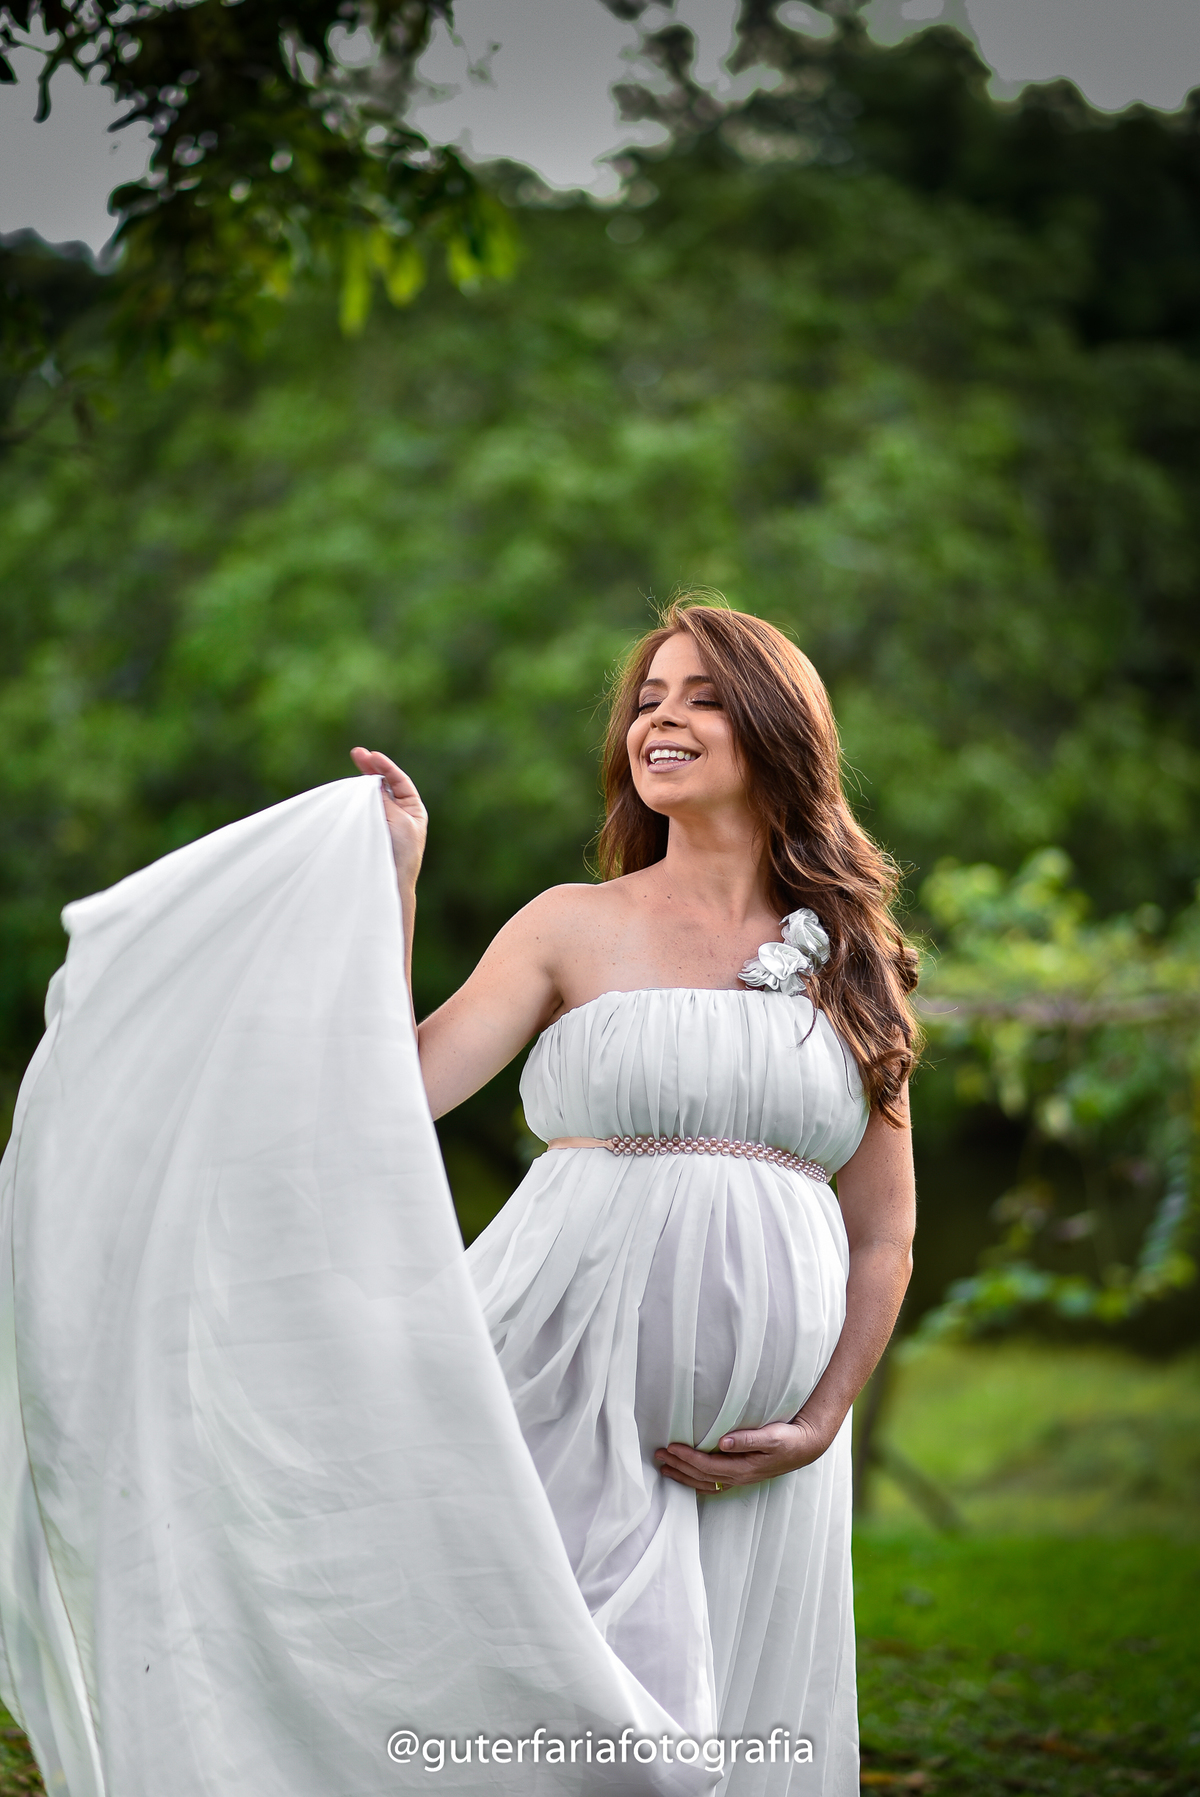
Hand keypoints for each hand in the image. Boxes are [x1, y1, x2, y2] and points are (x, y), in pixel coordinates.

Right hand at [350, 748, 427, 888]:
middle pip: (384, 785)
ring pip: (373, 796)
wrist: (392, 880)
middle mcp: (399, 813)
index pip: (398, 781)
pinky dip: (357, 799)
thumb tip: (373, 782)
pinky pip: (364, 810)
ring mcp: (384, 822)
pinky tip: (351, 790)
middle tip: (356, 753)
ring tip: (356, 765)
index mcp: (413, 809)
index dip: (385, 766)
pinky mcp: (370, 831)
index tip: (371, 755)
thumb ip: (384, 799)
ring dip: (363, 782)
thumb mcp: (397, 819)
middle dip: (371, 768)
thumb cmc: (402, 851)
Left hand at [654, 1414, 832, 1494]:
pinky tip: (687, 1479)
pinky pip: (713, 1484)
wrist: (805, 1447)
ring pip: (704, 1482)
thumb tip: (722, 1442)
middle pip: (701, 1476)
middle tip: (658, 1455)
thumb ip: (747, 1439)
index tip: (671, 1447)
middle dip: (678, 1466)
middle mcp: (739, 1477)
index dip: (688, 1458)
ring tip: (664, 1467)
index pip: (708, 1466)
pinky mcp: (741, 1475)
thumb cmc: (788, 1439)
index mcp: (744, 1468)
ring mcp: (740, 1479)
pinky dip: (696, 1481)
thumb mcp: (772, 1436)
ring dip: (683, 1475)